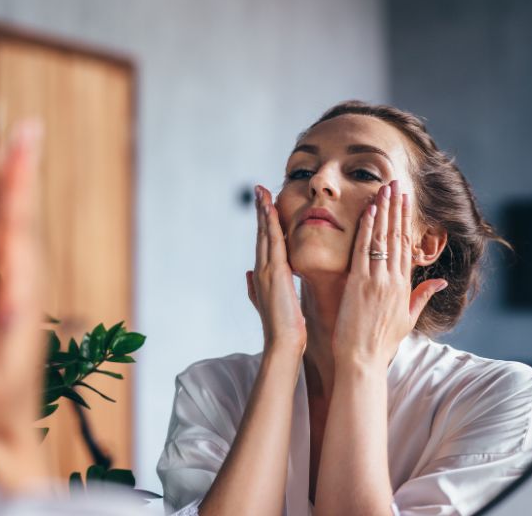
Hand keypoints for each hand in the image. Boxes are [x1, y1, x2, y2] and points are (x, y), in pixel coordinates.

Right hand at [0, 121, 49, 491]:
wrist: (7, 437)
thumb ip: (5, 329)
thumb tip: (12, 291)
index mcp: (21, 290)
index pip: (19, 221)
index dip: (19, 177)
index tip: (25, 132)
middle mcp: (26, 284)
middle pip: (21, 214)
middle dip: (18, 167)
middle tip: (17, 122)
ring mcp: (18, 291)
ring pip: (16, 226)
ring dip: (12, 185)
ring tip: (7, 146)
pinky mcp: (7, 301)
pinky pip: (7, 245)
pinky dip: (3, 215)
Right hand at [245, 185, 306, 356]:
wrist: (284, 343)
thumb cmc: (283, 327)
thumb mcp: (269, 303)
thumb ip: (256, 288)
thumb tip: (248, 274)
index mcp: (262, 276)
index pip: (263, 243)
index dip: (263, 223)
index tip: (263, 205)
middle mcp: (260, 270)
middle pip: (260, 234)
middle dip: (260, 210)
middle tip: (259, 188)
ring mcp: (265, 270)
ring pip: (264, 234)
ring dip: (263, 211)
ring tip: (262, 191)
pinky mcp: (274, 272)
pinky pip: (273, 242)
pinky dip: (271, 224)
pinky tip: (271, 209)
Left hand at [332, 180, 446, 365]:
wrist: (363, 359)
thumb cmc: (381, 343)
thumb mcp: (408, 319)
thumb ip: (423, 296)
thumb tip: (440, 281)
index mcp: (405, 287)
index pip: (406, 246)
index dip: (406, 221)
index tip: (405, 201)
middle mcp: (393, 280)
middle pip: (397, 236)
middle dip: (397, 208)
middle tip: (397, 184)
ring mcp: (377, 280)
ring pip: (382, 238)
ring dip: (384, 211)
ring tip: (384, 188)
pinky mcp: (359, 283)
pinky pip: (364, 250)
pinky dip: (367, 229)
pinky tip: (370, 210)